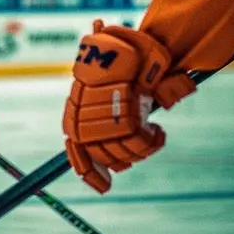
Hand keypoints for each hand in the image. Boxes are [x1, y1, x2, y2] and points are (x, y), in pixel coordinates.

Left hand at [62, 20, 195, 192]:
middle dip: (125, 155)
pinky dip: (154, 141)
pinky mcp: (128, 122)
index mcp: (73, 117)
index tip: (105, 186)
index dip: (91, 173)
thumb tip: (89, 72)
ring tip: (152, 133)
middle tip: (141, 140)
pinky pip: (142, 145)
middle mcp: (84, 123)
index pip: (77, 154)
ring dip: (143, 148)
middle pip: (107, 157)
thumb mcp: (106, 86)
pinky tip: (159, 131)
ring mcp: (105, 124)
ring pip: (126, 153)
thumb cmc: (117, 66)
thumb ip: (99, 106)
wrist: (131, 47)